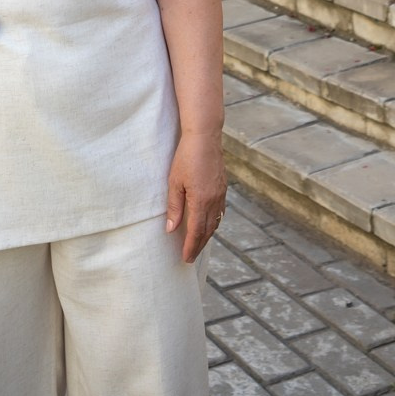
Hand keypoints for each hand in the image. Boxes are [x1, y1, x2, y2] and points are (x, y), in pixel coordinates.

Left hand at [163, 132, 227, 262]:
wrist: (205, 136)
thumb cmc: (186, 157)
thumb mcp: (175, 182)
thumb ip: (174, 207)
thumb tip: (171, 229)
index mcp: (201, 201)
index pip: (196, 231)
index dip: (191, 246)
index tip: (185, 259)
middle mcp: (214, 200)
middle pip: (208, 230)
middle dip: (199, 245)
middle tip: (191, 257)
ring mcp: (221, 194)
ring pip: (216, 221)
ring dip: (207, 235)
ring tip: (199, 244)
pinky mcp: (223, 187)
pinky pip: (220, 211)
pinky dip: (214, 222)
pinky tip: (209, 223)